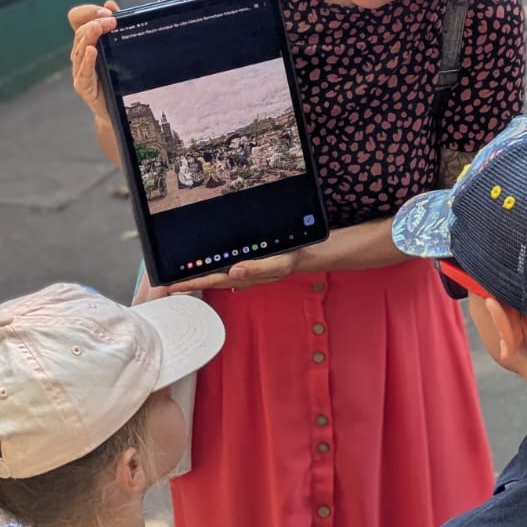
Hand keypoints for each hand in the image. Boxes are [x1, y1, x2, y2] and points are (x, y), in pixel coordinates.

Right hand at [68, 0, 119, 119]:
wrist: (121, 109)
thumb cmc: (119, 77)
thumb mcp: (120, 49)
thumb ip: (116, 27)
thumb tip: (110, 3)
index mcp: (88, 41)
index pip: (77, 19)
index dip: (88, 11)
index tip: (107, 11)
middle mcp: (80, 54)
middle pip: (80, 32)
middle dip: (95, 22)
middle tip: (111, 19)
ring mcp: (80, 70)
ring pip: (79, 49)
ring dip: (90, 36)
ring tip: (99, 27)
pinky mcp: (84, 86)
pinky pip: (83, 72)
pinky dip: (87, 60)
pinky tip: (92, 51)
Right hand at [163, 223, 395, 294]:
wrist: (360, 248)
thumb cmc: (325, 243)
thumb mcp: (292, 240)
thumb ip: (269, 244)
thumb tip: (241, 248)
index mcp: (264, 262)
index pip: (226, 271)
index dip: (197, 275)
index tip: (170, 279)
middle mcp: (270, 269)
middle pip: (227, 277)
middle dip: (196, 280)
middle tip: (166, 286)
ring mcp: (283, 265)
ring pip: (244, 275)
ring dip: (217, 278)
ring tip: (189, 281)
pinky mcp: (299, 260)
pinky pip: (274, 265)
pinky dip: (254, 269)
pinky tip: (235, 270)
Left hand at [164, 248, 307, 294]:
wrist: (300, 256)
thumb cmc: (288, 259)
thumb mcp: (277, 264)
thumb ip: (256, 269)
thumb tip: (233, 272)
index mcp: (242, 276)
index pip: (210, 281)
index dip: (190, 283)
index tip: (172, 285)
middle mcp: (237, 276)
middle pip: (206, 280)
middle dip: (186, 283)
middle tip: (164, 284)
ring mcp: (238, 272)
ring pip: (211, 276)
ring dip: (195, 277)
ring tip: (176, 277)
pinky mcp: (241, 265)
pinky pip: (220, 269)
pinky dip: (207, 269)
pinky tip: (199, 266)